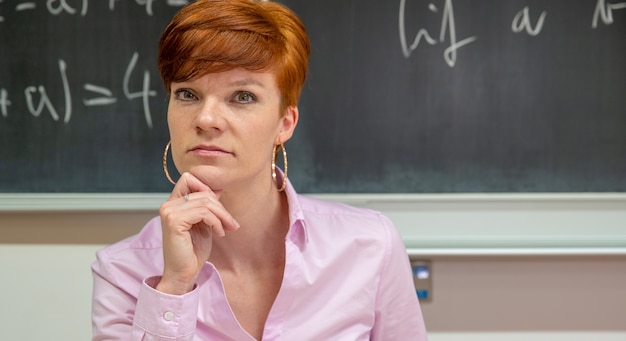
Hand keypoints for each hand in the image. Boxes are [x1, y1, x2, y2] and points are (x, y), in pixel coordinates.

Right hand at [156, 172, 239, 294]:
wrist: (184, 274)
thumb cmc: (193, 251)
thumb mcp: (204, 223)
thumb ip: (207, 206)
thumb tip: (217, 188)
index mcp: (173, 203)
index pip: (189, 178)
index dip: (207, 187)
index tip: (219, 207)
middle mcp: (168, 205)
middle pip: (203, 191)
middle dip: (221, 207)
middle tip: (231, 224)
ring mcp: (169, 212)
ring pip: (205, 201)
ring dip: (222, 215)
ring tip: (227, 229)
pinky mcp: (174, 221)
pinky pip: (203, 212)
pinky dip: (216, 222)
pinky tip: (219, 233)